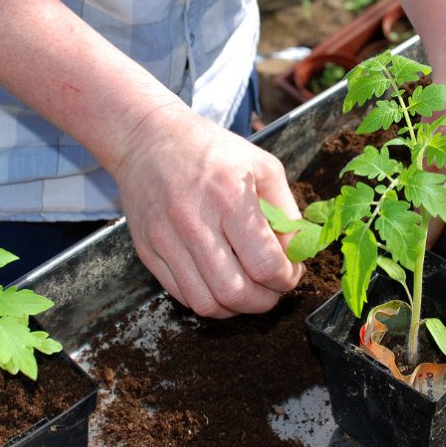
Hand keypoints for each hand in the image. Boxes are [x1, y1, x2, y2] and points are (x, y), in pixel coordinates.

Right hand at [113, 105, 303, 317]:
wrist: (149, 139)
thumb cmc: (213, 150)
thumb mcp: (263, 167)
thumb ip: (286, 212)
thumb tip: (298, 253)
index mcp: (229, 199)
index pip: (265, 264)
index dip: (286, 279)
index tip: (291, 273)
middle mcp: (194, 223)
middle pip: (235, 292)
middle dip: (265, 301)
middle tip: (274, 288)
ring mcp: (166, 241)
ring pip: (207, 303)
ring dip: (237, 308)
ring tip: (250, 290)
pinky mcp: (148, 252)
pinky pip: (182, 296)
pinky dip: (209, 300)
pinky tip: (222, 283)